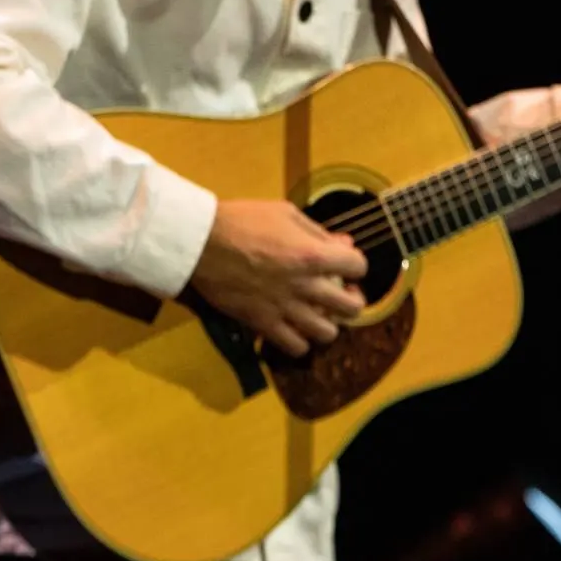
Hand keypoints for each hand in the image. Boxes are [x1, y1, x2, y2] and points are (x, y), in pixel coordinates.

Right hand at [189, 199, 368, 357]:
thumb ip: (318, 231)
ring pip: (327, 334)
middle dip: (351, 299)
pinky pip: (296, 348)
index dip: (355, 264)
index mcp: (312, 254)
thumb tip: (342, 244)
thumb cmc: (242, 220)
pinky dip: (300, 341)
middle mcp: (305, 285)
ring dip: (327, 323)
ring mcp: (285, 308)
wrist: (201, 242)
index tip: (344, 264)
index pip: (359, 266)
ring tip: (318, 313)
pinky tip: (294, 327)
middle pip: (352, 307)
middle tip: (339, 292)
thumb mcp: (284, 213)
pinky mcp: (263, 324)